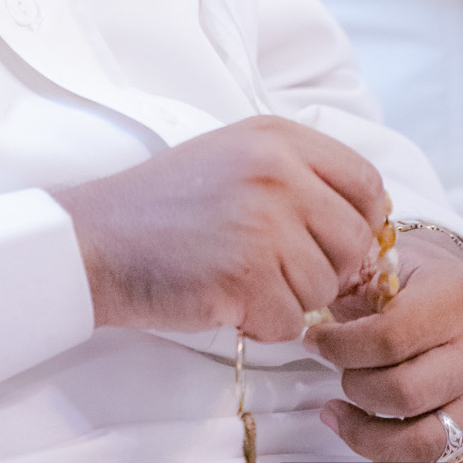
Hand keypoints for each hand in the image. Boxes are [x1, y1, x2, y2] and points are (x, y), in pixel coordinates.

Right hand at [54, 116, 386, 339]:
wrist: (95, 238)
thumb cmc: (165, 206)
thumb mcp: (235, 159)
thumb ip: (299, 180)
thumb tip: (368, 235)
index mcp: (277, 137)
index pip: (367, 184)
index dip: (360, 224)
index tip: (331, 244)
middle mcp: (277, 171)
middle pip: (355, 242)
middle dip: (327, 271)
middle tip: (277, 272)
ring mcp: (263, 221)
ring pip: (325, 288)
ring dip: (289, 300)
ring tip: (238, 278)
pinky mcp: (246, 273)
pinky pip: (292, 322)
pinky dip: (262, 324)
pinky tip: (225, 300)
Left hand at [311, 228, 462, 462]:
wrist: (460, 294)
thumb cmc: (408, 283)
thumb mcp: (378, 263)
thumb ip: (342, 281)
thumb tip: (299, 312)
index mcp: (452, 300)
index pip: (387, 339)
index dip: (337, 347)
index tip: (311, 341)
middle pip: (404, 394)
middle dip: (352, 390)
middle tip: (335, 378)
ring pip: (428, 442)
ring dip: (369, 439)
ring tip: (339, 417)